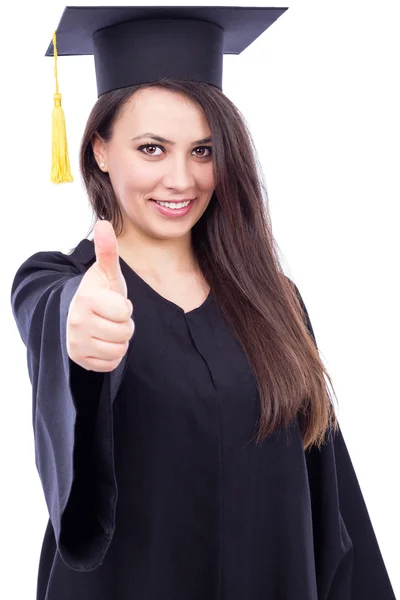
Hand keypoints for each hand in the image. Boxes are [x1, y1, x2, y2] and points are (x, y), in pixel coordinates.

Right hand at [67, 220, 134, 371]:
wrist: (78, 315)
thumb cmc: (100, 293)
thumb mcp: (107, 273)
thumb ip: (108, 250)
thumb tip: (104, 223)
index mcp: (86, 298)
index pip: (125, 313)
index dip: (125, 308)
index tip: (114, 303)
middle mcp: (77, 321)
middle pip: (124, 333)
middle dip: (124, 325)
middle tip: (111, 317)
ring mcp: (76, 342)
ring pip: (119, 350)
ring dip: (119, 340)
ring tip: (108, 328)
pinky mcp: (79, 359)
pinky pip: (110, 364)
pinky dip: (111, 355)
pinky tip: (103, 342)